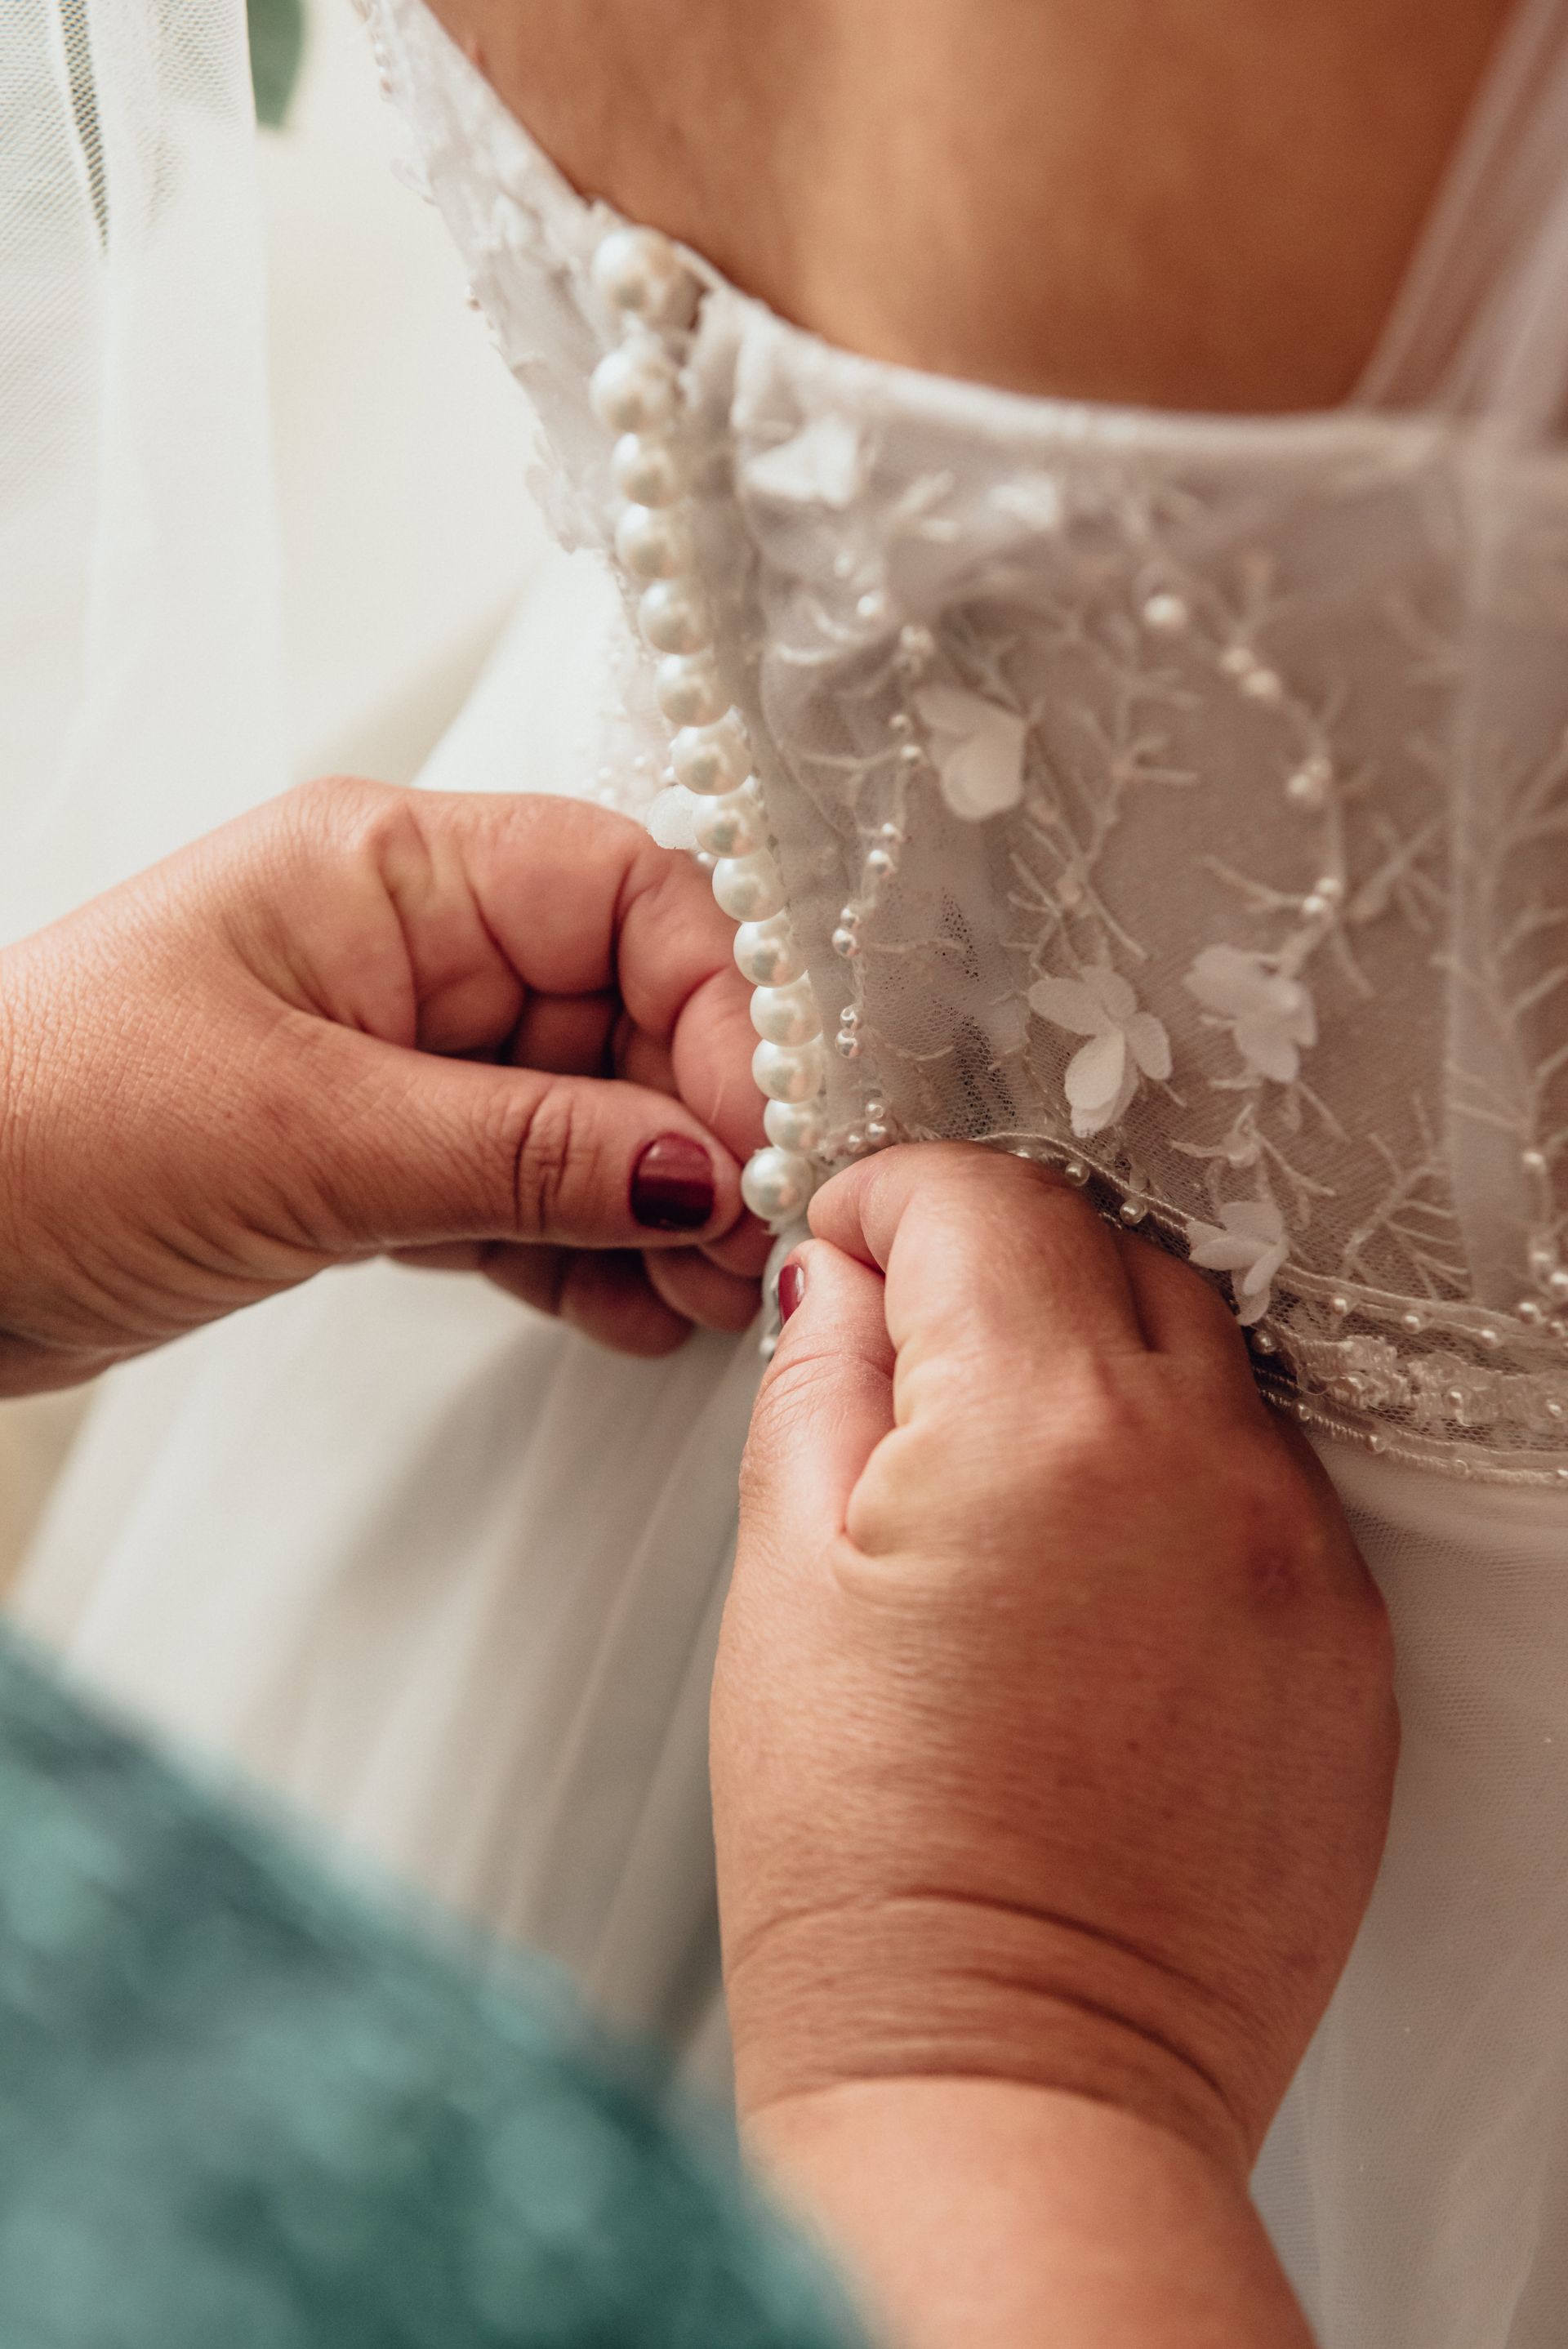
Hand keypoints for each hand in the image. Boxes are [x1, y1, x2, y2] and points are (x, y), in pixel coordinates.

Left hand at [0, 778, 766, 1391]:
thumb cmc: (39, 1123)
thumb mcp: (314, 1134)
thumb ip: (529, 1152)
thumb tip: (706, 1164)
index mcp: (392, 873)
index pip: (627, 894)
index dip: (716, 1006)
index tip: (755, 1131)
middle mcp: (409, 951)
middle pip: (626, 1013)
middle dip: (701, 1132)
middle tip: (744, 1243)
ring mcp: (398, 1058)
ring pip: (589, 1116)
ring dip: (654, 1208)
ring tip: (694, 1297)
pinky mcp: (377, 1158)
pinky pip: (523, 1190)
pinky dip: (579, 1251)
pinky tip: (619, 1310)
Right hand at [713, 1144, 1396, 2343]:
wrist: (1011, 2090)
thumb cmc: (871, 1877)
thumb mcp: (782, 1585)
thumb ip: (818, 1385)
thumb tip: (844, 1286)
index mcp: (1045, 1429)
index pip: (980, 1199)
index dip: (889, 1198)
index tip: (850, 1242)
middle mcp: (1207, 1470)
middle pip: (1107, 1250)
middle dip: (996, 1263)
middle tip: (909, 1348)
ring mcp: (1300, 1561)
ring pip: (1201, 1359)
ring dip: (1098, 1364)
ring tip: (999, 1477)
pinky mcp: (1349, 1650)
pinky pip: (1268, 1485)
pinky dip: (1181, 1478)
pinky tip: (1094, 1576)